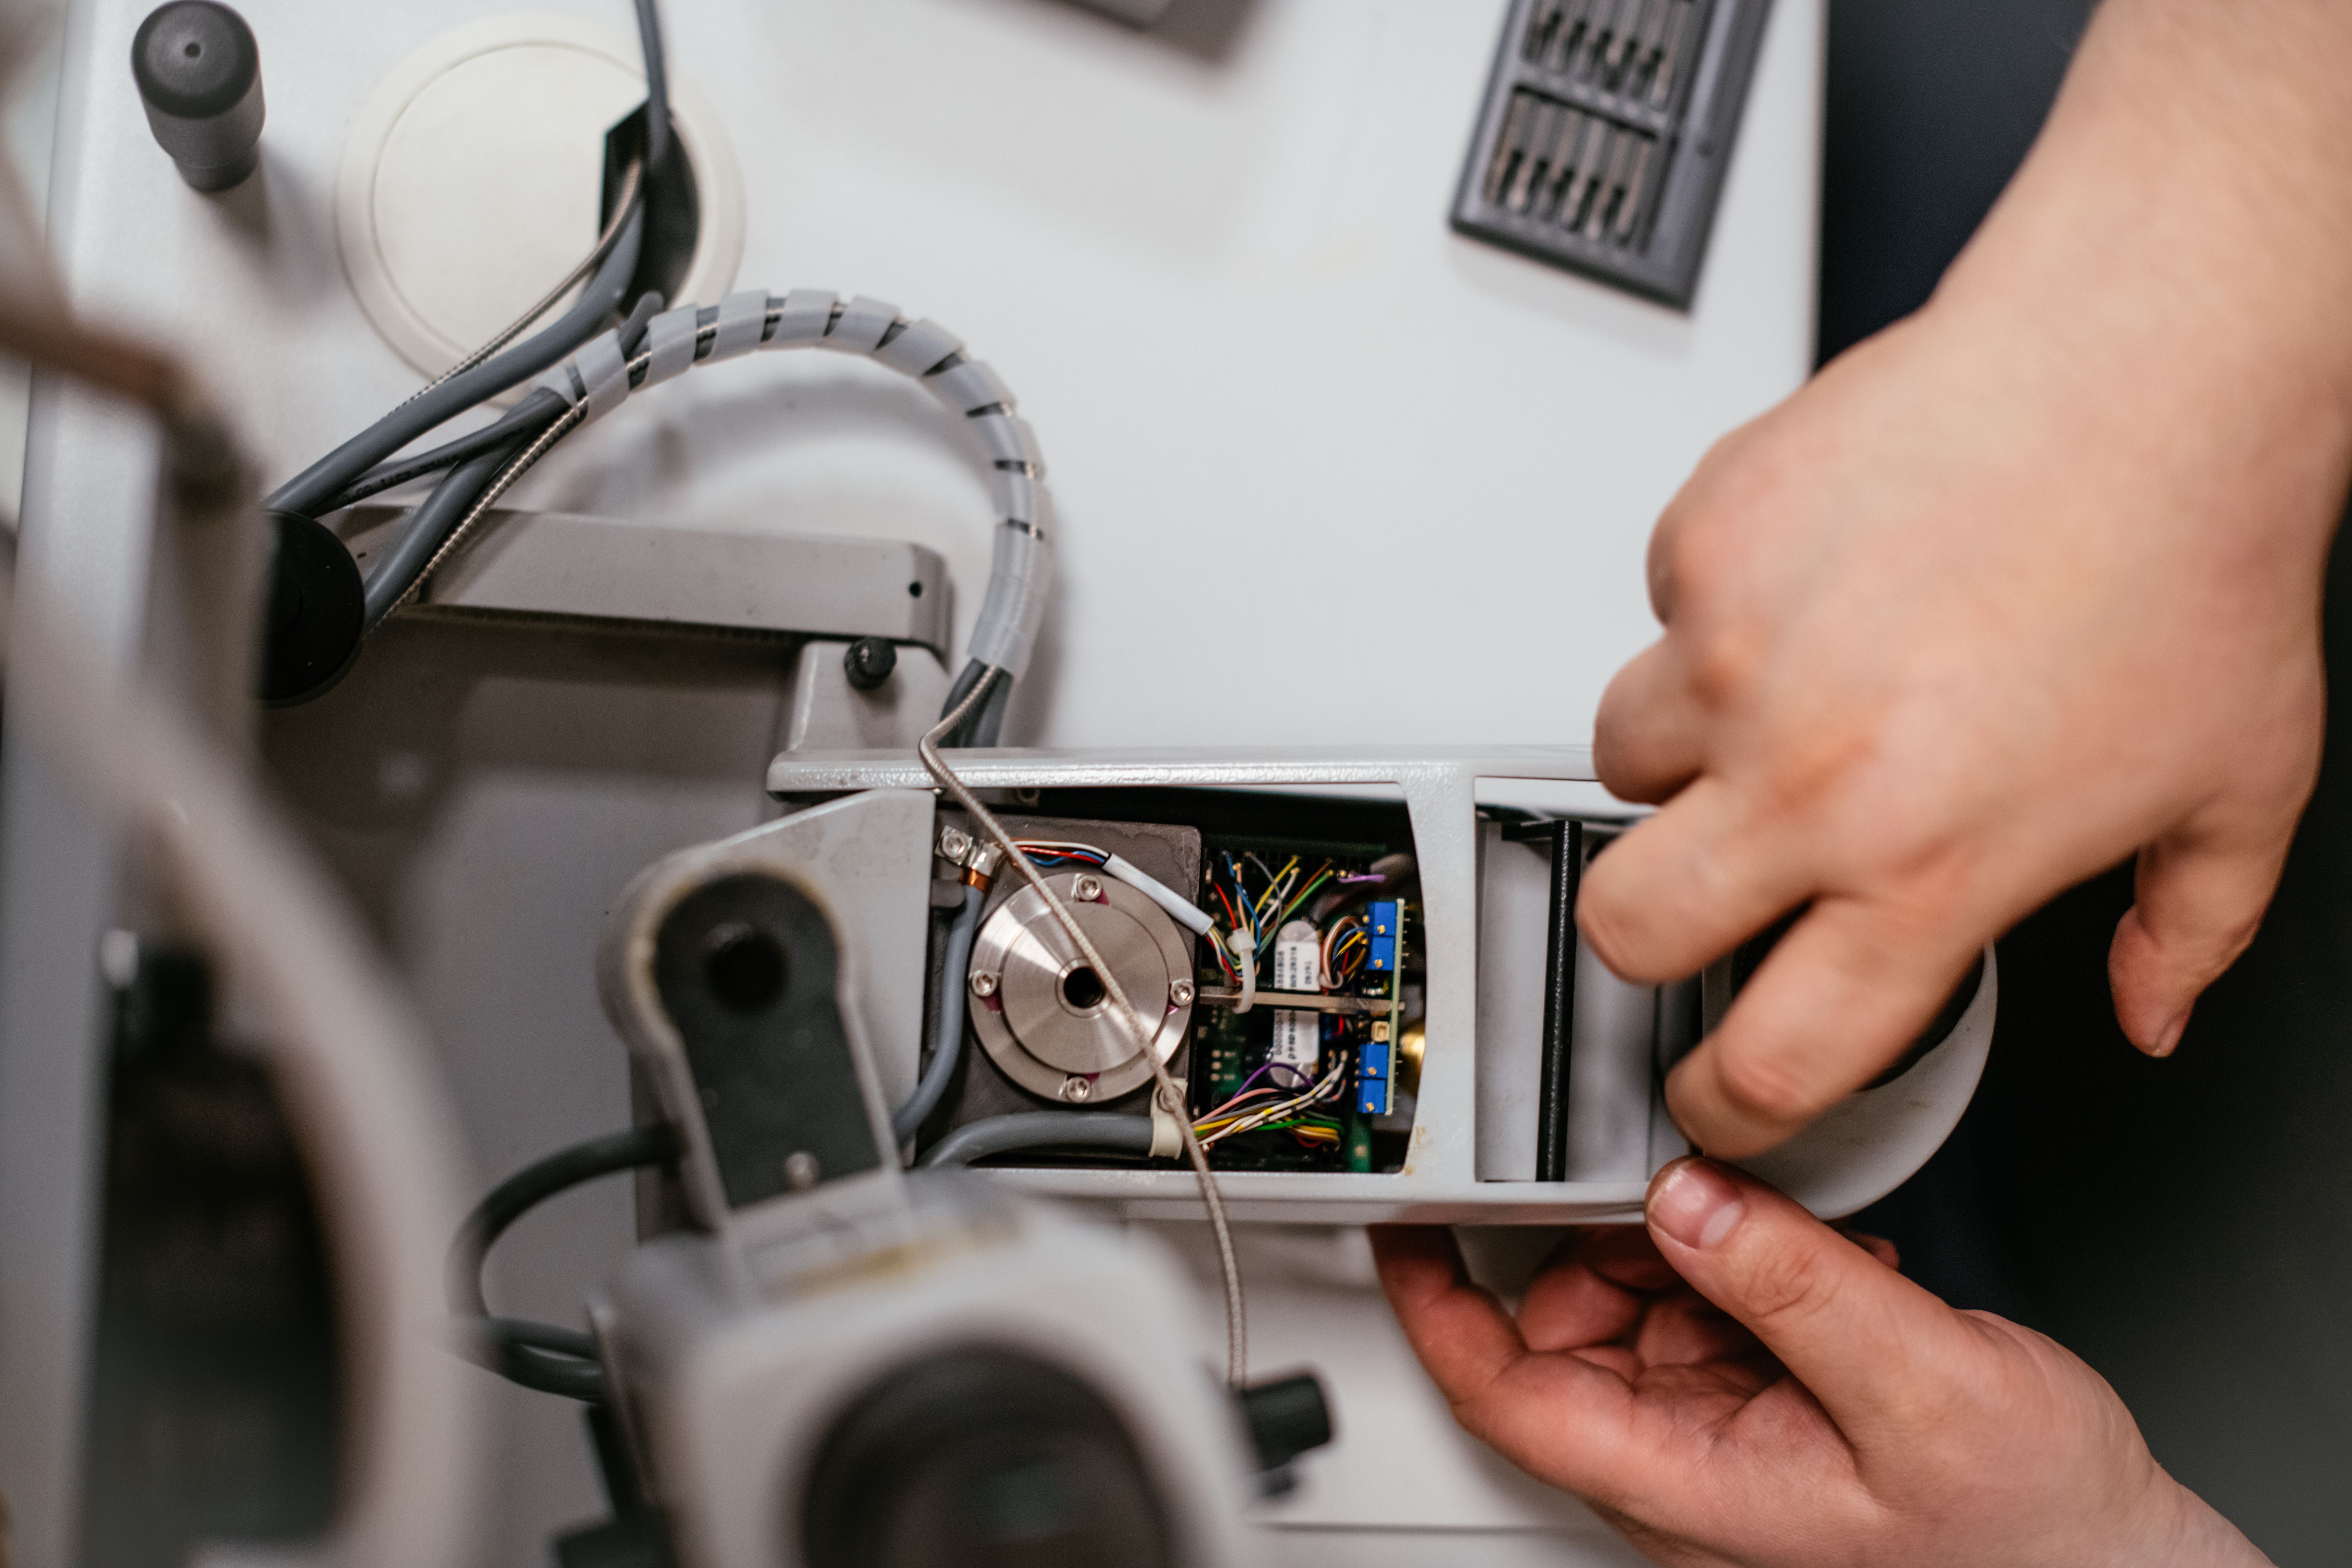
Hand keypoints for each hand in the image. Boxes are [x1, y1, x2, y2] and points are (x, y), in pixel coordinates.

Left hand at [1371, 1160, 2268, 1567]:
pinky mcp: (1768, 1405)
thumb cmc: (2031, 1526)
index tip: (1404, 1220)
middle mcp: (1685, 1465)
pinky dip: (1748, 1270)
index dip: (1435, 1302)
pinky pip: (1710, 1312)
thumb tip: (1686, 1197)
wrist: (2107, 1558)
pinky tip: (1825, 1273)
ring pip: (1637, 1307)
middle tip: (1686, 1196)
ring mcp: (1725, 1437)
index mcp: (1687, 1484)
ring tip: (1787, 1244)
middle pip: (1564, 1329)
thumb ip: (1797, 1285)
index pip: (1503, 1389)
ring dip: (1691, 1251)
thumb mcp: (1925, 1389)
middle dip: (1607, 1245)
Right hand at [1579, 0, 2351, 1155]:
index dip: (1729, 1105)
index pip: (1772, 1059)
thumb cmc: (2195, 555)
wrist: (2148, 359)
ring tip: (1771, 698)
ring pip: (1618, 760)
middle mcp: (1812, 775)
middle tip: (1702, 898)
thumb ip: (2188, 931)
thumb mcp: (2239, 787)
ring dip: (1678, 754)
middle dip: (1648, 940)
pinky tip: (1807, 581)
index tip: (1721, 1091)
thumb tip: (2151, 1008)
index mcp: (1932, 864)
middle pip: (1625, 930)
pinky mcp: (1705, 542)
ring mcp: (1737, 655)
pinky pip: (1658, 612)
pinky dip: (1709, 611)